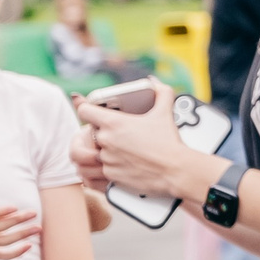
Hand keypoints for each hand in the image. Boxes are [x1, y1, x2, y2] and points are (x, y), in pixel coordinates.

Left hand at [77, 84, 220, 202]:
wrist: (174, 171)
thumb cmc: (169, 143)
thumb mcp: (165, 113)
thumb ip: (161, 93)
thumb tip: (155, 82)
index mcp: (114, 123)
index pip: (84, 110)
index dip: (85, 107)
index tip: (89, 108)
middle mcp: (106, 141)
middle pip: (87, 133)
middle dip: (97, 132)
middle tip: (110, 133)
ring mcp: (107, 160)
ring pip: (89, 155)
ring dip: (95, 152)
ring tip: (105, 152)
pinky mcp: (110, 177)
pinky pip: (96, 173)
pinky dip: (102, 170)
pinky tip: (108, 167)